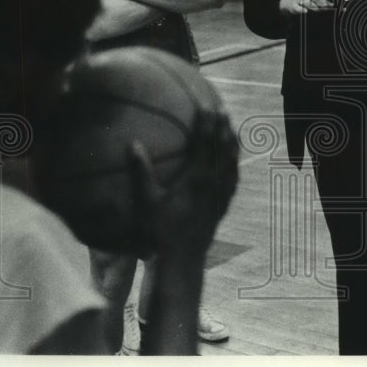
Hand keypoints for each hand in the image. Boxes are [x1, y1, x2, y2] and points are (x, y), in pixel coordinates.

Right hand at [129, 100, 236, 260]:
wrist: (182, 261)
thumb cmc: (160, 232)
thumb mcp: (146, 201)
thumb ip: (141, 171)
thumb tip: (132, 144)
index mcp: (198, 179)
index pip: (207, 143)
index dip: (208, 122)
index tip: (208, 105)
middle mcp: (214, 184)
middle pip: (225, 148)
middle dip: (224, 127)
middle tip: (222, 109)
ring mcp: (221, 195)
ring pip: (233, 163)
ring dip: (232, 144)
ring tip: (231, 130)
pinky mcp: (223, 206)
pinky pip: (233, 179)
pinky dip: (233, 165)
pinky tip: (231, 163)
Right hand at [279, 0, 335, 14]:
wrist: (288, 1)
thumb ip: (323, 0)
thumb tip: (333, 5)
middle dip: (322, 3)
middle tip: (325, 7)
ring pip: (310, 4)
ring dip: (315, 8)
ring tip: (315, 8)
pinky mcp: (294, 5)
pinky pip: (300, 8)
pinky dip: (303, 10)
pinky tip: (306, 10)